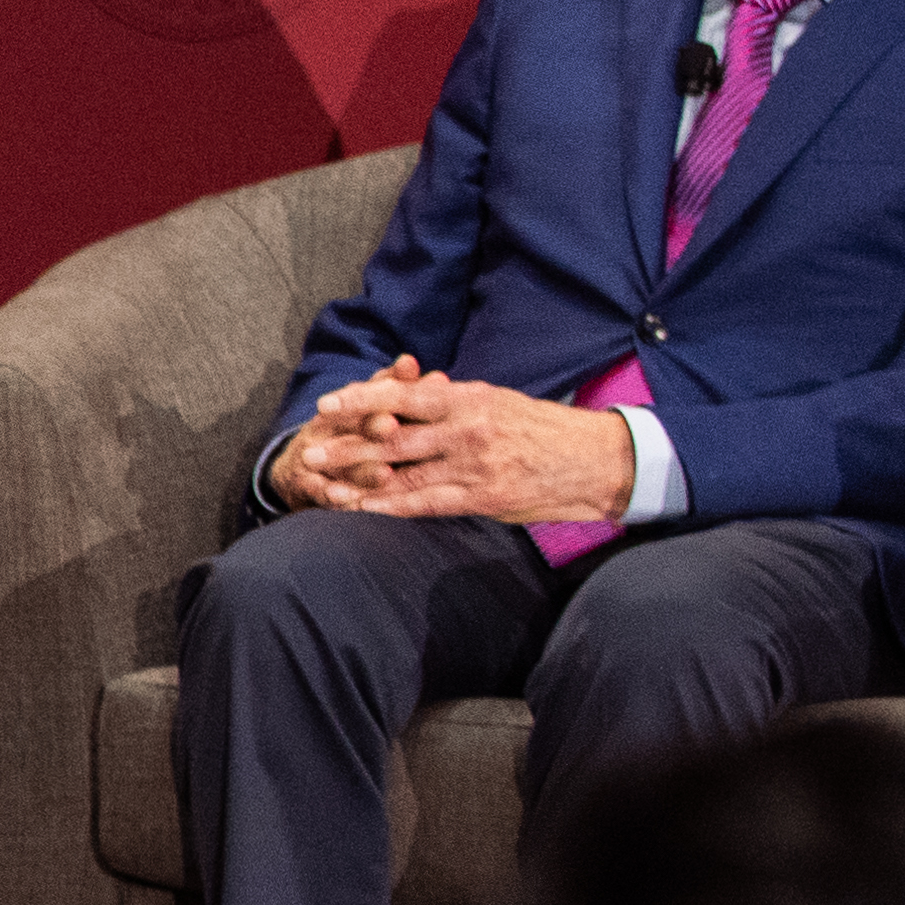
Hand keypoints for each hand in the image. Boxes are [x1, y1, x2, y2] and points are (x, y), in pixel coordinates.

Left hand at [274, 365, 635, 527]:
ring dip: (359, 482)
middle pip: (394, 436)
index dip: (362, 399)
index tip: (327, 405)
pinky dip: (390, 508)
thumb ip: (453, 403)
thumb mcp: (498, 402)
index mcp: (469, 398)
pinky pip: (426, 504)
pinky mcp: (482, 497)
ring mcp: (473, 465)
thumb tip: (413, 393)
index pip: (405, 395)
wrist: (595, 460)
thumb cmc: (542, 429)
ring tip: (323, 488)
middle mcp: (467, 429)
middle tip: (309, 452)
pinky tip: (363, 512)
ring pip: (403, 474)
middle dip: (347, 446)